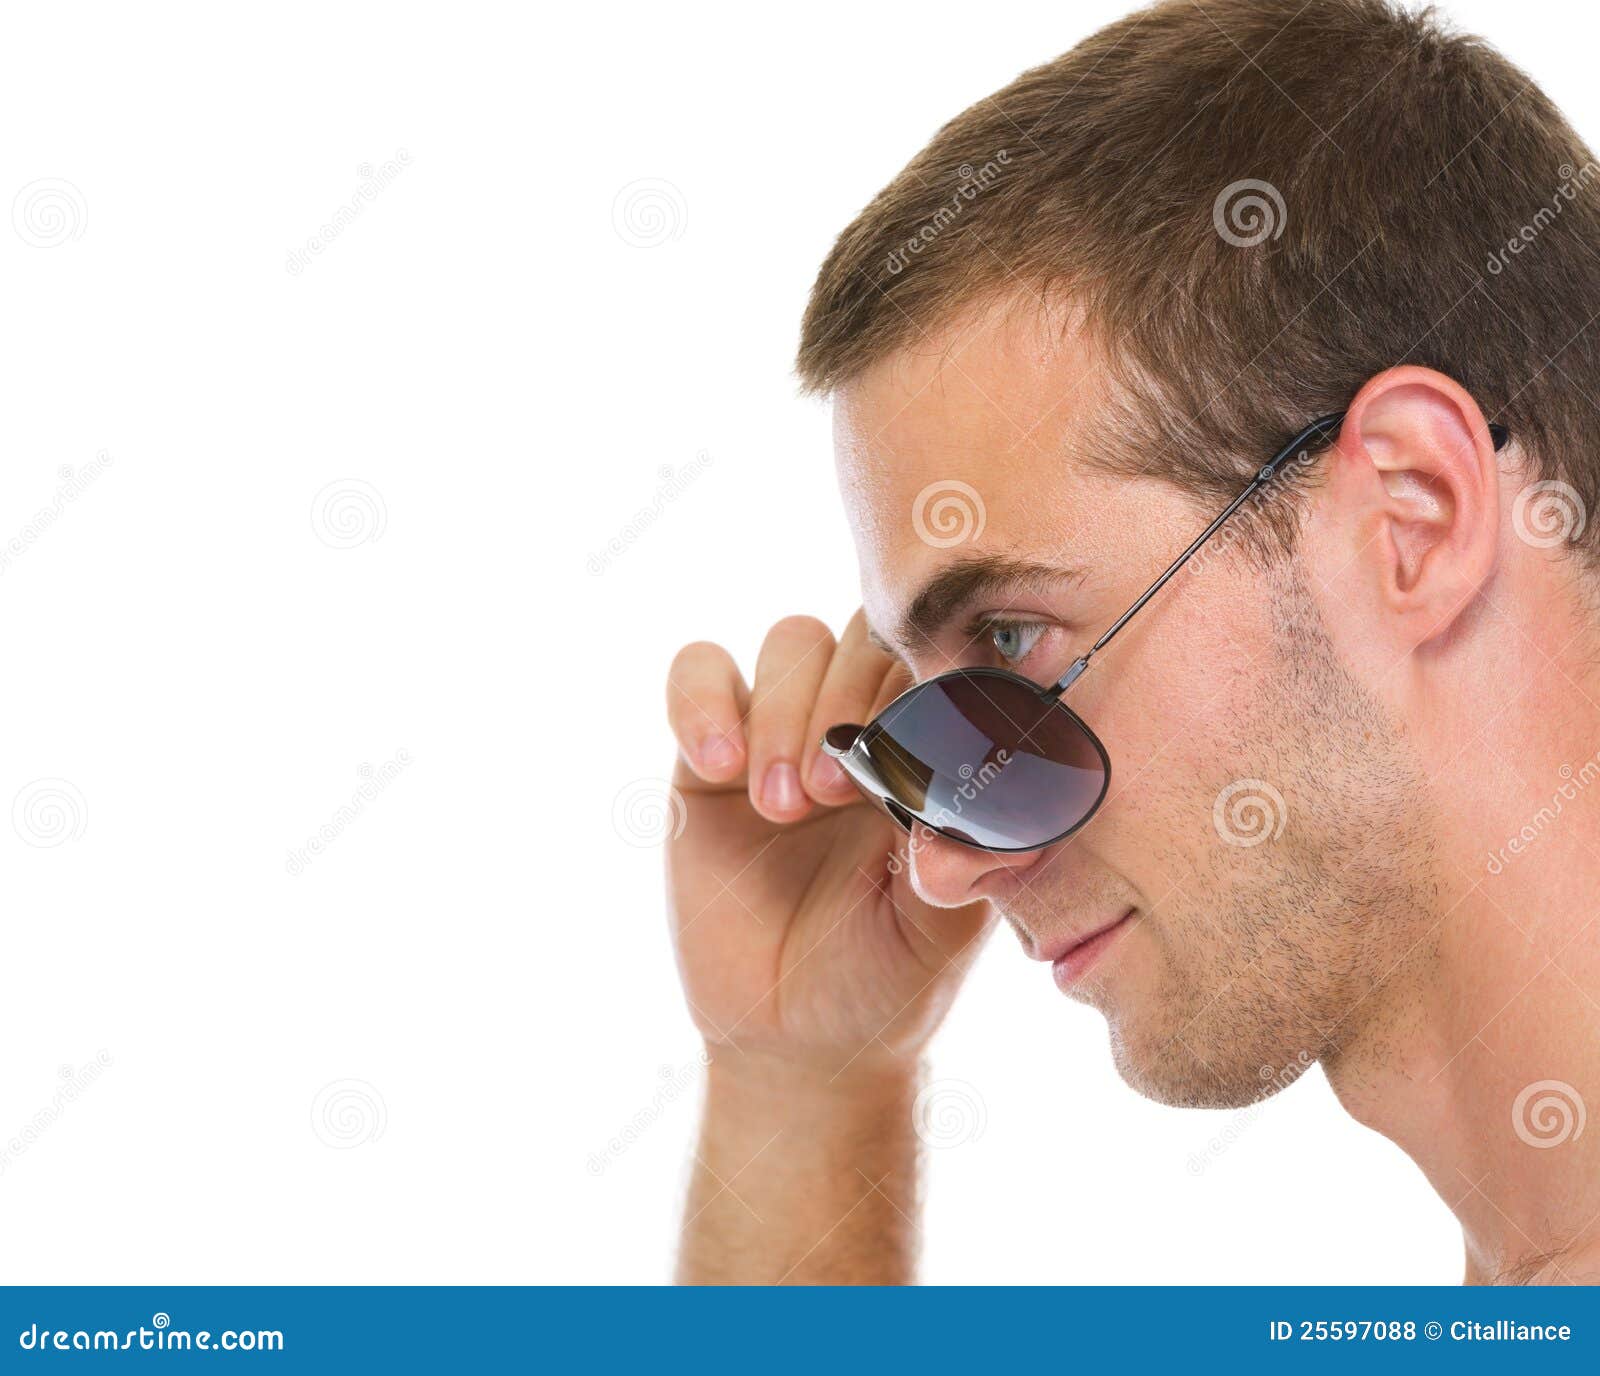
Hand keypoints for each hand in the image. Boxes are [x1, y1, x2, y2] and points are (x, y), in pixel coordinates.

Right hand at [664, 610, 993, 1077]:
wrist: (797, 1037)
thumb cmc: (890, 973)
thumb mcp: (943, 920)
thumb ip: (963, 849)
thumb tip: (989, 796)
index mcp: (938, 744)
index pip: (940, 656)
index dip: (921, 684)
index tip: (906, 763)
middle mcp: (867, 720)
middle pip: (865, 631)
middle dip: (848, 700)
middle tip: (834, 794)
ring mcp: (787, 727)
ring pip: (792, 642)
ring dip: (785, 712)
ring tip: (783, 807)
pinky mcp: (711, 751)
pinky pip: (700, 671)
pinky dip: (703, 702)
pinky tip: (719, 768)